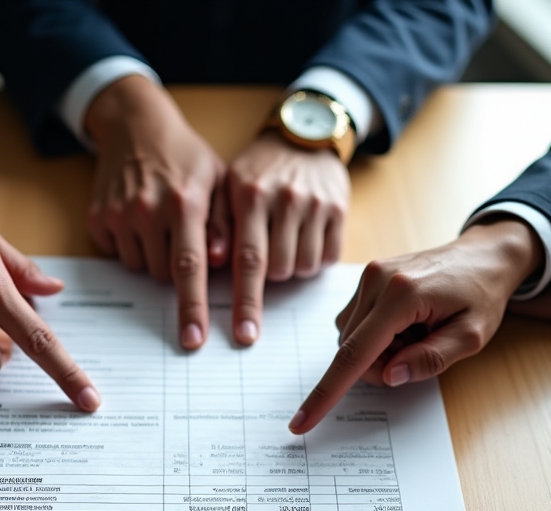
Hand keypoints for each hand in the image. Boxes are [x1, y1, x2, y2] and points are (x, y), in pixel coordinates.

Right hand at [84, 75, 228, 350]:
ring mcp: (118, 214)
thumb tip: (222, 262)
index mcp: (184, 202)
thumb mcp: (217, 181)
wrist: (135, 123)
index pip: (189, 269)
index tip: (194, 339)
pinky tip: (137, 218)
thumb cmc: (185, 155)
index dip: (192, 307)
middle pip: (163, 275)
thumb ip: (223, 224)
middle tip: (180, 235)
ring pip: (140, 268)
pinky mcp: (97, 218)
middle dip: (175, 268)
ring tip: (159, 222)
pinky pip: (117, 254)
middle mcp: (148, 210)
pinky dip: (129, 245)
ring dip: (152, 256)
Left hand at [226, 131, 348, 344]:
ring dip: (293, 266)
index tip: (244, 335)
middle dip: (270, 275)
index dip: (246, 302)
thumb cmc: (258, 170)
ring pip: (304, 267)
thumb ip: (216, 225)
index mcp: (250, 194)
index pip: (247, 261)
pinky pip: (328, 258)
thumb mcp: (227, 187)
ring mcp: (316, 203)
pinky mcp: (340, 208)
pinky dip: (315, 258)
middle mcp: (285, 198)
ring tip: (286, 240)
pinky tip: (306, 237)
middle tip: (267, 251)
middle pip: (279, 270)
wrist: (305, 135)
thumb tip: (210, 264)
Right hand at [288, 217, 541, 433]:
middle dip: (380, 365)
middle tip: (421, 347)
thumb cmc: (482, 295)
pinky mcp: (366, 278)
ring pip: (350, 340)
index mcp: (402, 295)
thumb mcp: (471, 336)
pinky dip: (376, 335)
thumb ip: (431, 359)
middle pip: (351, 351)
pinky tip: (405, 323)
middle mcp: (376, 280)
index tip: (301, 422)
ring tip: (417, 331)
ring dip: (379, 350)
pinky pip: (355, 324)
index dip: (326, 394)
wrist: (485, 256)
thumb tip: (389, 377)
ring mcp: (368, 276)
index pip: (354, 355)